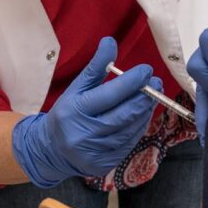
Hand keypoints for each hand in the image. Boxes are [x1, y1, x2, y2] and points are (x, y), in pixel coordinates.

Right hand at [12, 37, 158, 186]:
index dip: (131, 82)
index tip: (146, 70)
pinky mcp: (103, 165)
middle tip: (156, 83)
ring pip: (129, 130)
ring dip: (144, 112)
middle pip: (123, 114)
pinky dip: (138, 127)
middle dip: (144, 97)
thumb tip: (110, 41)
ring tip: (152, 97)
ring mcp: (95, 152)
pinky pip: (129, 144)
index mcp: (75, 111)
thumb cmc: (67, 113)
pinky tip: (142, 115)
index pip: (109, 95)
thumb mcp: (76, 88)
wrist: (51, 150)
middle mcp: (83, 134)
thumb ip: (95, 66)